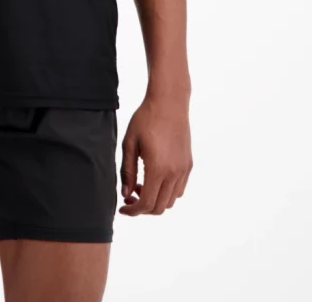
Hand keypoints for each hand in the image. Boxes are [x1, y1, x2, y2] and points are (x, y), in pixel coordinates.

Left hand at [119, 94, 192, 215]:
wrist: (169, 102)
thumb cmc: (145, 119)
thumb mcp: (129, 143)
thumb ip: (127, 171)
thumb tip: (126, 194)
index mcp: (157, 168)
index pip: (146, 203)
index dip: (133, 210)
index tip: (122, 208)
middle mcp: (174, 173)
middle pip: (159, 207)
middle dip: (142, 208)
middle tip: (129, 197)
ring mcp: (183, 170)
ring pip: (170, 201)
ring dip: (155, 200)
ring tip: (141, 185)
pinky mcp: (188, 164)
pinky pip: (179, 190)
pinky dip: (166, 193)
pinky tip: (155, 179)